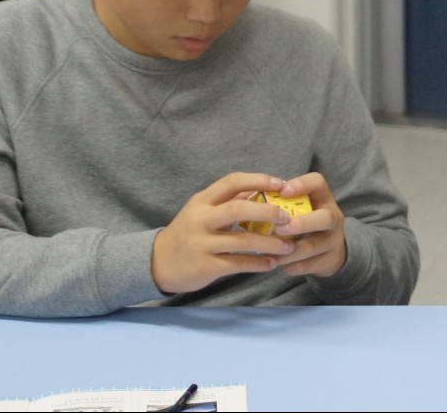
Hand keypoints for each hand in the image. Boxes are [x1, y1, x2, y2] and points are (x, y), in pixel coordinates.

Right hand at [151, 172, 295, 293]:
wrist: (157, 262)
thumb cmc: (188, 232)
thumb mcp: (203, 211)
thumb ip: (229, 201)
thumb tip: (264, 190)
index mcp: (202, 200)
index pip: (232, 182)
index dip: (259, 180)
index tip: (282, 184)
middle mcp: (201, 219)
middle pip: (238, 209)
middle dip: (267, 212)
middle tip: (287, 219)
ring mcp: (201, 243)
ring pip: (242, 241)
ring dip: (270, 244)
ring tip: (289, 247)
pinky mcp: (205, 266)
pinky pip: (238, 263)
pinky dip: (258, 263)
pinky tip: (272, 263)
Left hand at [271, 172, 347, 278]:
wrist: (328, 248)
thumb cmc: (303, 220)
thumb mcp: (298, 207)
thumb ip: (279, 200)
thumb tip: (246, 194)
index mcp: (322, 197)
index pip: (318, 183)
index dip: (302, 185)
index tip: (282, 191)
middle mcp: (333, 217)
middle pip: (326, 218)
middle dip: (301, 224)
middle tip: (279, 228)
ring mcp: (334, 240)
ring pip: (313, 246)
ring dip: (288, 250)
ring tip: (268, 251)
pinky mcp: (330, 260)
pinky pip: (308, 265)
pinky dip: (290, 265)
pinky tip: (275, 262)